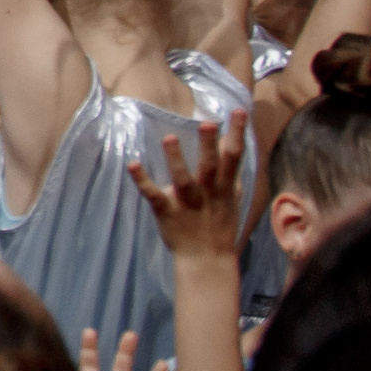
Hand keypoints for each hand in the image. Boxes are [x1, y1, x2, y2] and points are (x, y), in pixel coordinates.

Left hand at [125, 109, 248, 260]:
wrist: (207, 260)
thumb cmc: (217, 221)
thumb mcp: (230, 195)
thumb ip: (228, 169)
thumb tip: (231, 139)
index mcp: (225, 186)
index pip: (234, 156)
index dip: (237, 133)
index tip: (238, 110)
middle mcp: (208, 193)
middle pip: (211, 166)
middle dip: (209, 145)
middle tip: (207, 122)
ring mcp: (187, 203)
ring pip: (183, 179)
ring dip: (176, 160)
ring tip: (168, 138)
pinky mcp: (167, 212)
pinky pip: (154, 195)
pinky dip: (143, 180)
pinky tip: (133, 165)